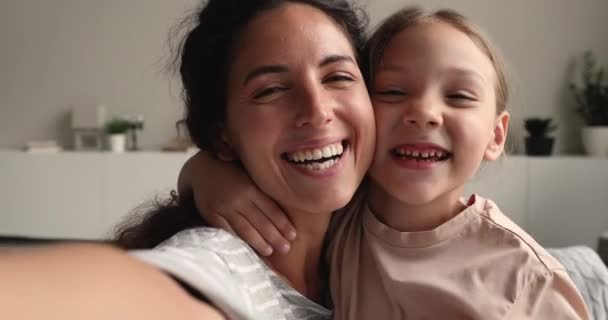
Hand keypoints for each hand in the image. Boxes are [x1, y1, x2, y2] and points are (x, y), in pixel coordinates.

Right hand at [179, 151, 295, 255]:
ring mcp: (224, 207)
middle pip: (261, 222)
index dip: (283, 224)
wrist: (202, 168)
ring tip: (269, 251)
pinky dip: (238, 241)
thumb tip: (289, 202)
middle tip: (286, 249)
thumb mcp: (249, 175)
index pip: (271, 210)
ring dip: (259, 243)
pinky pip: (227, 231)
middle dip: (275, 237)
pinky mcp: (211, 214)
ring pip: (245, 230)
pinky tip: (247, 249)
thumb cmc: (233, 172)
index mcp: (251, 187)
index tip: (293, 235)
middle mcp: (239, 198)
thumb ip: (263, 189)